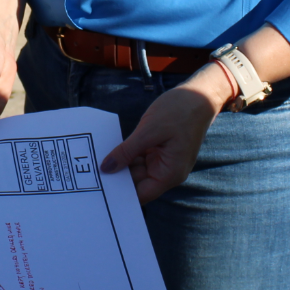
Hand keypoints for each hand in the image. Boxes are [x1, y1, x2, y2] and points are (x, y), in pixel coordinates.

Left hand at [100, 67, 225, 203]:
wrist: (199, 95)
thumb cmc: (179, 112)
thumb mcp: (149, 131)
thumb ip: (127, 151)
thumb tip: (106, 168)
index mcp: (170, 173)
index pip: (141, 194)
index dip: (120, 194)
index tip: (99, 190)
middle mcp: (167, 172)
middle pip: (136, 183)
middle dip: (116, 177)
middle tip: (90, 173)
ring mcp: (163, 161)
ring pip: (135, 170)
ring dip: (120, 164)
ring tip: (96, 160)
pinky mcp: (158, 151)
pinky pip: (138, 157)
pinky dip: (126, 154)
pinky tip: (110, 150)